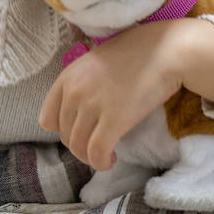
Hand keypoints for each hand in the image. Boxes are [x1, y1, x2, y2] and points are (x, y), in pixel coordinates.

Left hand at [39, 18, 213, 170]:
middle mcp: (74, 92)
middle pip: (65, 136)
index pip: (47, 118)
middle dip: (80, 145)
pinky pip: (97, 153)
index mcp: (67, 77)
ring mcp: (92, 106)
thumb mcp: (97, 61)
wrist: (166, 51)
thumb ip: (83, 83)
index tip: (80, 131)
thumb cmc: (138, 52)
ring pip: (79, 148)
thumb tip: (80, 108)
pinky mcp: (113, 121)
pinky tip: (110, 160)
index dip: (63, 130)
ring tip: (106, 154)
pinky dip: (101, 163)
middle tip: (98, 144)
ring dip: (91, 157)